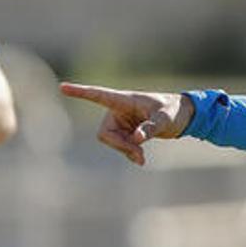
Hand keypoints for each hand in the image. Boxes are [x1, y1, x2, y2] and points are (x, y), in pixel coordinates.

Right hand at [60, 82, 194, 165]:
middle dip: (119, 145)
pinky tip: (140, 159)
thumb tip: (135, 139)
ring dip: (125, 150)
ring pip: (111, 141)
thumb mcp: (165, 119)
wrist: (182, 117)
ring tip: (142, 157)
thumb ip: (151, 128)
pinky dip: (128, 153)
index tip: (62, 87)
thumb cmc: (174, 111)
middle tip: (139, 154)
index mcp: (125, 100)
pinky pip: (118, 146)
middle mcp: (118, 110)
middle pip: (104, 132)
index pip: (99, 95)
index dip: (81, 92)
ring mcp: (120, 122)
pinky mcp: (124, 132)